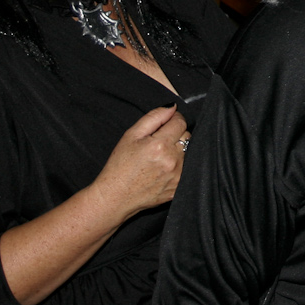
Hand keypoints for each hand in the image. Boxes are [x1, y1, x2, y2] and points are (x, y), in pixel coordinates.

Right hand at [92, 105, 190, 220]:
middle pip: (187, 136)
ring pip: (189, 152)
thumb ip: (154, 117)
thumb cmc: (120, 165)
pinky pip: (187, 169)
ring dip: (178, 150)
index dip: (173, 120)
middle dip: (176, 135)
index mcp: (160, 145)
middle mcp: (172, 160)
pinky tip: (163, 169)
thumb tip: (172, 107)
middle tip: (159, 142)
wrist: (115, 197)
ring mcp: (177, 176)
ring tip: (160, 157)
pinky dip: (179, 165)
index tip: (165, 124)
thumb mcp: (131, 135)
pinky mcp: (178, 187)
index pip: (180, 122)